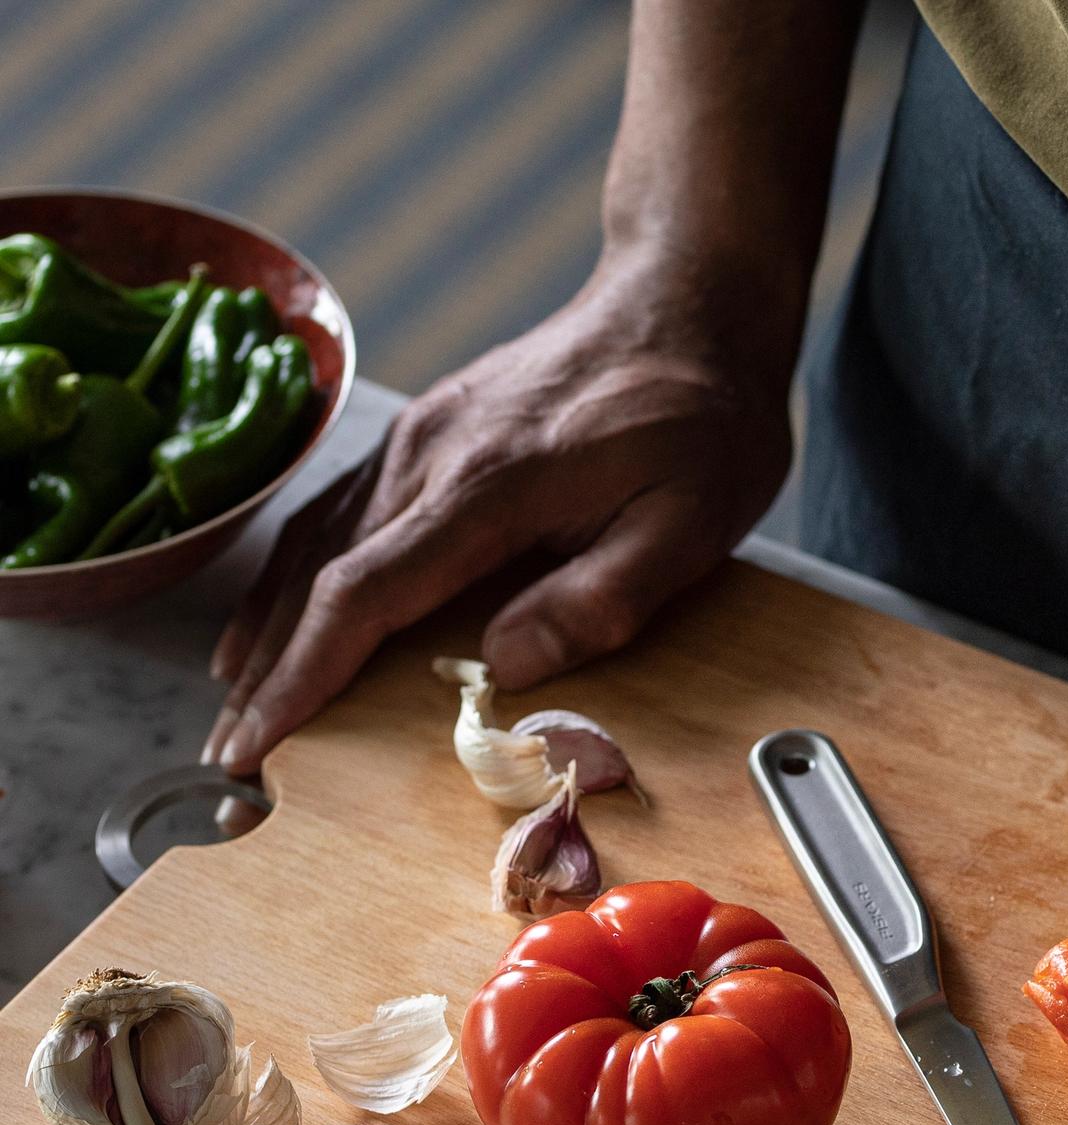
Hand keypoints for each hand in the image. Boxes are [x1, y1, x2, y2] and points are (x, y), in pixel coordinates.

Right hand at [202, 252, 791, 771]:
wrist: (691, 302)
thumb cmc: (705, 421)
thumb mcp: (691, 523)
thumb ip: (600, 598)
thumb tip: (503, 666)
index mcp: (491, 484)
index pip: (364, 592)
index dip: (307, 674)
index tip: (262, 739)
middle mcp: (434, 452)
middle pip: (320, 572)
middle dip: (272, 670)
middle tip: (234, 751)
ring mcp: (425, 432)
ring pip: (317, 536)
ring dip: (270, 622)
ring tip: (238, 697)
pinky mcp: (434, 426)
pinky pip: (343, 505)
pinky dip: (296, 566)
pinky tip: (278, 609)